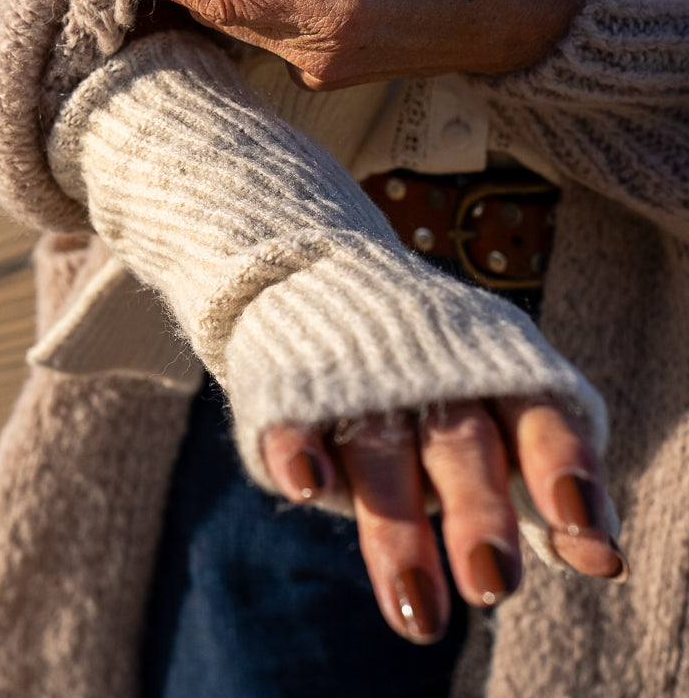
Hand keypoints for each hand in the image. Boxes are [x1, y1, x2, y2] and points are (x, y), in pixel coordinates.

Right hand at [263, 398, 626, 643]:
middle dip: (478, 510)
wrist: (325, 289)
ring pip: (380, 450)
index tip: (578, 521)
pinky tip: (307, 486)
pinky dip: (299, 449)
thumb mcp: (501, 411)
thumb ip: (548, 480)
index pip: (534, 414)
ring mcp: (359, 380)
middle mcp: (430, 374)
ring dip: (396, 528)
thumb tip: (603, 557)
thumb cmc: (437, 377)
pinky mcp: (296, 388)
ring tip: (415, 610)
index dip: (558, 463)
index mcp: (492, 371)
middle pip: (459, 442)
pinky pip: (296, 419)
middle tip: (494, 588)